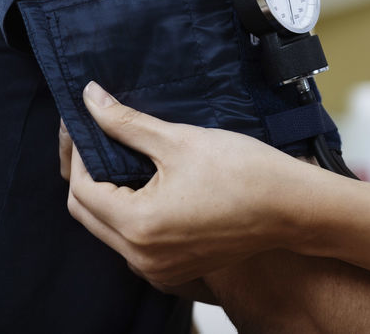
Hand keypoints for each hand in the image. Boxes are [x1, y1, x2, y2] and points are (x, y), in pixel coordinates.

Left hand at [66, 81, 332, 287]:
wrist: (292, 207)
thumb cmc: (245, 172)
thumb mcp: (180, 140)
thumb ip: (127, 122)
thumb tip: (90, 99)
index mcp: (138, 225)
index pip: (80, 188)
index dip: (77, 152)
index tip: (83, 123)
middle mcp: (140, 256)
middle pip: (87, 213)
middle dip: (85, 173)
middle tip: (94, 136)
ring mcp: (157, 269)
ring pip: (108, 230)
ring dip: (107, 195)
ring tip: (120, 157)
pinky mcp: (174, 270)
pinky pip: (133, 243)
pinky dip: (130, 214)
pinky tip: (145, 185)